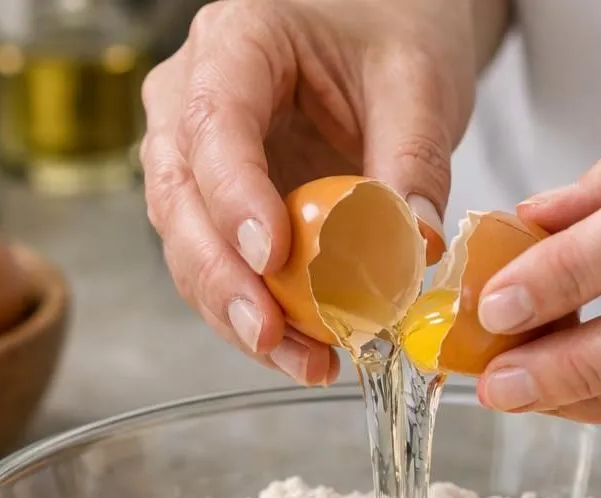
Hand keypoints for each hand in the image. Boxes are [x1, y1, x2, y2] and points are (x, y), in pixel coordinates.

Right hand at [141, 0, 480, 384]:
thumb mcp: (419, 80)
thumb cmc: (393, 27)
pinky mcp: (219, 203)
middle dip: (223, 279)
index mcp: (234, 42)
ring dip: (240, 313)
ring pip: (190, 245)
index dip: (234, 197)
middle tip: (272, 335)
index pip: (214, 124)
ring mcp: (196, 155)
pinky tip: (307, 351)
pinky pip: (224, 266)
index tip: (271, 257)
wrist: (384, 27)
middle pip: (181, 198)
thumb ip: (415, 158)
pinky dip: (262, 314)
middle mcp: (192, 97)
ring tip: (306, 362)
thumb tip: (417, 246)